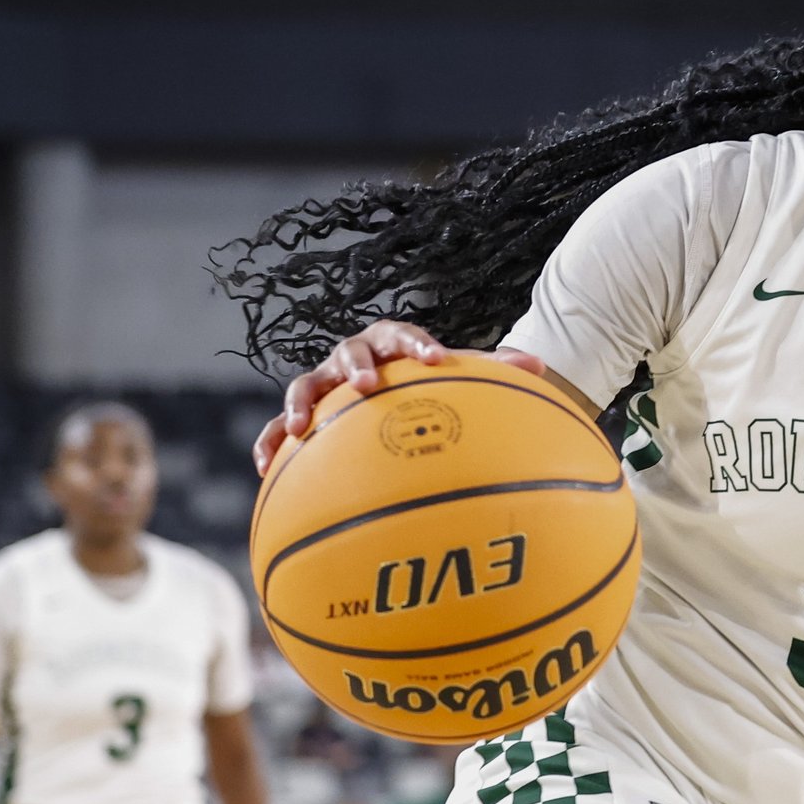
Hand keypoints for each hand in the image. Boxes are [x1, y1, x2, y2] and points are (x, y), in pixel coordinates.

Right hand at [253, 321, 544, 473]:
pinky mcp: (303, 416)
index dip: (418, 344)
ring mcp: (323, 386)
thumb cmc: (426, 382)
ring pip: (303, 385)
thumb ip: (494, 370)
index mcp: (391, 344)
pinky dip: (269, 443)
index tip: (436, 358)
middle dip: (355, 366)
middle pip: (348, 352)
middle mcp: (353, 359)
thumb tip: (538, 367)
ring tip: (297, 426)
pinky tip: (265, 468)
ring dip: (298, 402)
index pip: (402, 335)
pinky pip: (275, 429)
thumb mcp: (459, 376)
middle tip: (364, 383)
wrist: (388, 389)